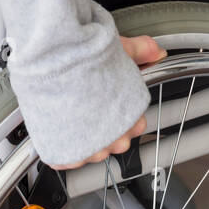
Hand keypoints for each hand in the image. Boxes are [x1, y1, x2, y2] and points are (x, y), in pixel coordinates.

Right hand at [48, 35, 166, 170]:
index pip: (135, 124)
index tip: (109, 100)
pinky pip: (68, 160)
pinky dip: (64, 150)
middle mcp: (115, 137)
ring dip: (85, 139)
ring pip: (93, 152)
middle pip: (116, 141)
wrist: (52, 61)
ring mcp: (91, 148)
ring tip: (71, 116)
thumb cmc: (84, 56)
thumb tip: (156, 51)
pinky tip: (59, 131)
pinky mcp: (66, 154)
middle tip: (88, 105)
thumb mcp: (119, 48)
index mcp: (131, 115)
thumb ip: (141, 51)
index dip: (122, 112)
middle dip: (105, 127)